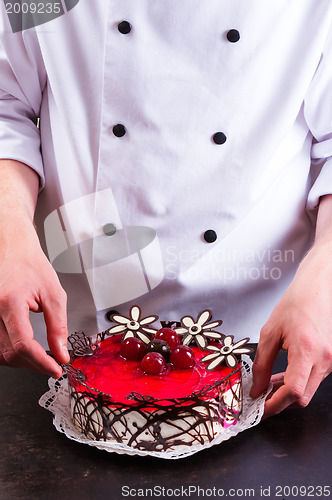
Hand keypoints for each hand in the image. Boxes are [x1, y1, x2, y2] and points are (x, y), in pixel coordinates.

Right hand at [0, 226, 69, 377]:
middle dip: (34, 365)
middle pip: (10, 353)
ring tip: (42, 360)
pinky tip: (27, 354)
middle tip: (54, 366)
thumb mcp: (54, 295)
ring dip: (22, 363)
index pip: (23, 344)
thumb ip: (58, 327)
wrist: (13, 251)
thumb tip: (61, 353)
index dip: (40, 362)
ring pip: (0, 354)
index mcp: (10, 303)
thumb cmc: (32, 267)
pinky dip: (11, 354)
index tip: (56, 368)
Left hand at [250, 243, 331, 416]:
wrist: (318, 289)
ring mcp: (329, 361)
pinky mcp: (329, 359)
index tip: (259, 407)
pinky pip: (312, 379)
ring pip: (308, 390)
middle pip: (302, 397)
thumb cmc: (296, 303)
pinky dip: (296, 382)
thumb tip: (256, 387)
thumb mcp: (270, 332)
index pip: (294, 391)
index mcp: (307, 351)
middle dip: (279, 403)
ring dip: (287, 393)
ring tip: (266, 385)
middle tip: (259, 399)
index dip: (274, 404)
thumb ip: (261, 363)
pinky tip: (280, 376)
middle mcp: (323, 360)